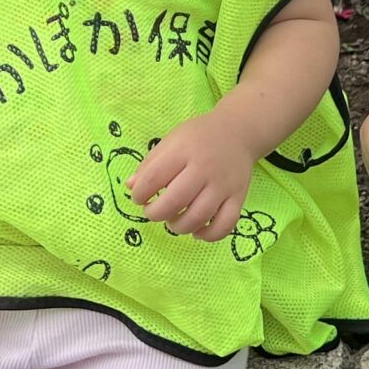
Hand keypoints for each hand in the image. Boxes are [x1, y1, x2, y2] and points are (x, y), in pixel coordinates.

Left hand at [128, 111, 255, 242]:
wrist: (238, 133)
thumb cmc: (198, 137)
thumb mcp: (171, 141)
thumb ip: (149, 164)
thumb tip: (130, 186)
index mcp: (183, 151)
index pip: (153, 178)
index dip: (139, 193)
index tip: (139, 197)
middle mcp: (204, 169)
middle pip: (175, 201)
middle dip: (156, 213)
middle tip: (153, 211)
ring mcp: (223, 185)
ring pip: (199, 217)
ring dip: (179, 227)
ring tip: (172, 221)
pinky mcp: (238, 198)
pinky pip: (225, 225)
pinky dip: (208, 235)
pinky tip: (196, 232)